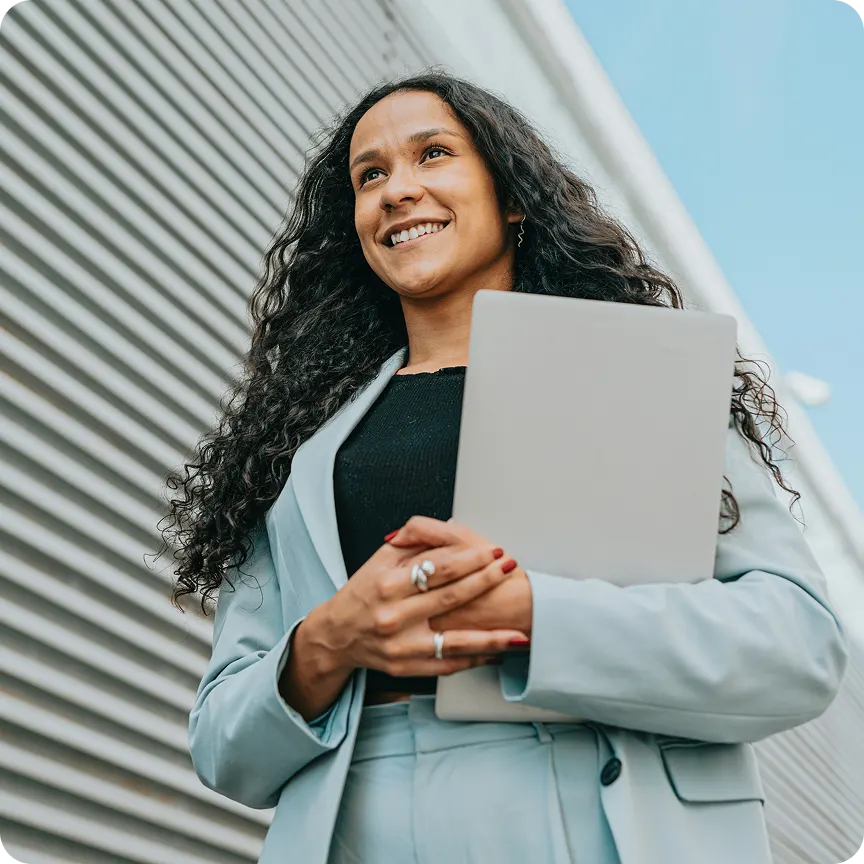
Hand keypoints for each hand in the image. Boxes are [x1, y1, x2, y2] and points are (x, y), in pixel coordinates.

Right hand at [303, 524, 528, 679]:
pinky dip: (475, 659)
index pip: (438, 568)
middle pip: (451, 598)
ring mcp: (402, 646)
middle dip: (486, 582)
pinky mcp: (407, 667)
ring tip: (520, 631)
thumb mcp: (379, 559)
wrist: (337, 634)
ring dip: (492, 637)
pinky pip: (448, 665)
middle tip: (511, 570)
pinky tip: (497, 652)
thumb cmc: (362, 592)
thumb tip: (450, 528)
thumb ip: (413, 542)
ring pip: (456, 641)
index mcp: (387, 585)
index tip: (493, 551)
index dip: (470, 558)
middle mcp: (394, 617)